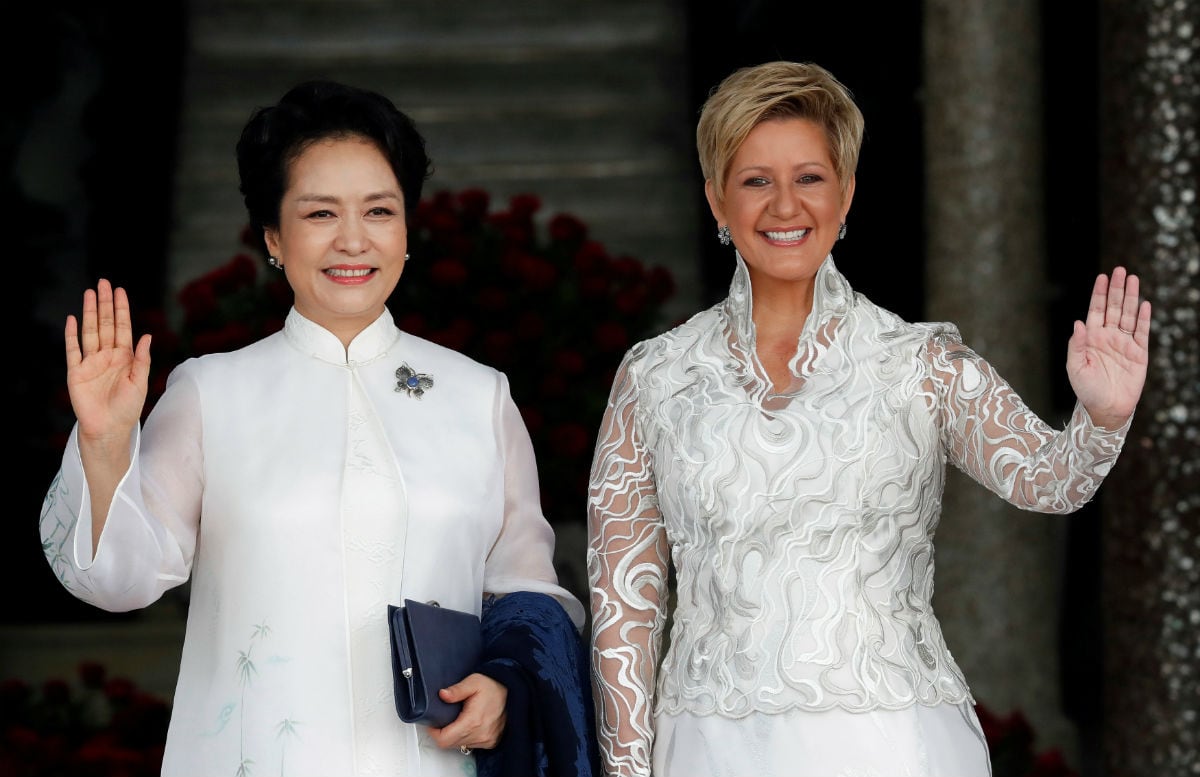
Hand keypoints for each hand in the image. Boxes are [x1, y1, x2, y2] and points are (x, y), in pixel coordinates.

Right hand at [66, 279, 151, 445]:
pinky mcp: (76, 372)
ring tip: (90, 293)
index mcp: (125, 357)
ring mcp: (91, 362)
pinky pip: (73, 350)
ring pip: (89, 332)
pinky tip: (73, 319)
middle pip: (105, 324)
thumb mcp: (140, 383)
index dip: (121, 310)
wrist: (108, 428)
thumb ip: (142, 360)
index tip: (120, 291)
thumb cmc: (127, 408)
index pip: (122, 328)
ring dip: (89, 313)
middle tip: (104, 283)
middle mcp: (107, 356)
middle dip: (105, 304)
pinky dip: (72, 335)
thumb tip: (147, 336)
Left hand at [427, 672, 506, 751]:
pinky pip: (471, 744)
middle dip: (443, 732)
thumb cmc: (493, 685)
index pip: (444, 739)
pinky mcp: (491, 741)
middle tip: (444, 718)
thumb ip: (456, 690)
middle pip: (450, 743)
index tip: (433, 722)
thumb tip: (442, 695)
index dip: (434, 732)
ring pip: (460, 745)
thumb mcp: (473, 682)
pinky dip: (466, 737)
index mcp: (473, 721)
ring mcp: (487, 739)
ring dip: (455, 735)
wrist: (513, 690)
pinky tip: (469, 724)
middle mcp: (481, 734)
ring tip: (458, 719)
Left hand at [1066, 266, 1150, 428]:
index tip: (1102, 277)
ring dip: (1131, 298)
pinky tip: (1145, 304)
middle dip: (1117, 289)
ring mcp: (1124, 344)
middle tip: (1120, 270)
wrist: (1105, 409)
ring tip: (1133, 279)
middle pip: (1114, 308)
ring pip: (1129, 315)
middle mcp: (1108, 337)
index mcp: (1091, 338)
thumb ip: (1076, 344)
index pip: (1096, 310)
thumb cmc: (1086, 389)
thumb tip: (1078, 322)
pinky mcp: (1139, 353)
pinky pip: (1142, 332)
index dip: (1099, 294)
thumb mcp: (1075, 367)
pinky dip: (1144, 318)